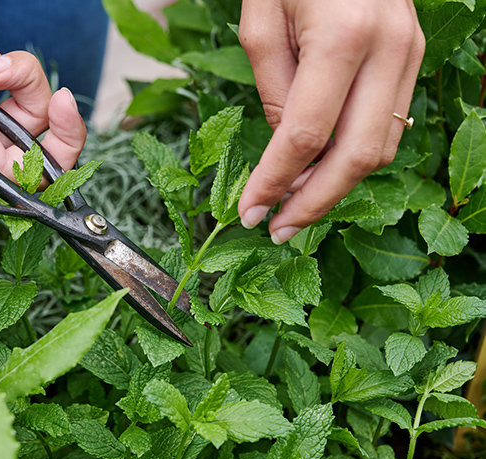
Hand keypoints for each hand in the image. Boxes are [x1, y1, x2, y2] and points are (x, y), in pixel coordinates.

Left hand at [236, 0, 424, 243]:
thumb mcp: (260, 25)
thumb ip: (276, 91)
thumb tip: (288, 153)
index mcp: (342, 38)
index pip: (306, 136)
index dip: (276, 183)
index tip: (250, 213)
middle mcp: (388, 49)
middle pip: (356, 156)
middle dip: (313, 203)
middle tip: (277, 228)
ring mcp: (410, 52)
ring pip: (381, 147)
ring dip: (336, 186)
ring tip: (294, 203)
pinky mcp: (413, 56)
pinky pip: (388, 123)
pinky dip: (354, 156)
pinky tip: (320, 169)